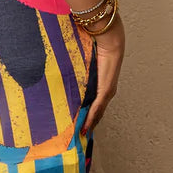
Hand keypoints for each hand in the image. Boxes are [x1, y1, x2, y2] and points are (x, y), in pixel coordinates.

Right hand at [79, 16, 123, 137]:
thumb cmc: (97, 45)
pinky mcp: (105, 91)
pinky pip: (97, 108)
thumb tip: (62, 60)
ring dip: (89, 124)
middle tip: (78, 133)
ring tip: (80, 134)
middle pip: (97, 112)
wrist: (109, 39)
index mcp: (102, 83)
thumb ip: (76, 63)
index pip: (95, 103)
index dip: (88, 114)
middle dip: (88, 123)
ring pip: (98, 113)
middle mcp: (107, 90)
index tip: (80, 123)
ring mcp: (107, 92)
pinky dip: (90, 119)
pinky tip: (85, 127)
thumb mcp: (84, 58)